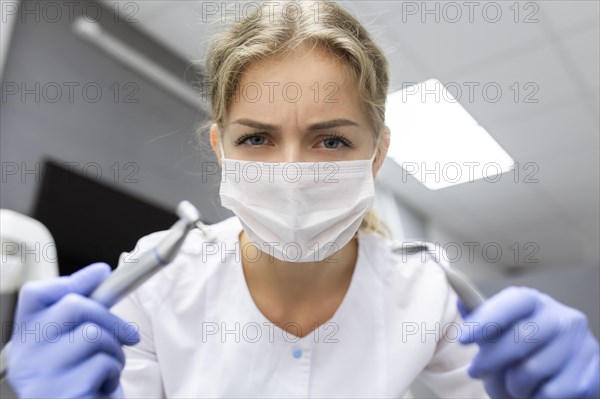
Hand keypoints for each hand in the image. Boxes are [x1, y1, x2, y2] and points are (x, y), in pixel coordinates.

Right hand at [6, 263, 139, 398]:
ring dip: (115, 350)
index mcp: (26, 339)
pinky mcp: (63, 394)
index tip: (102, 274)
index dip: (74, 279)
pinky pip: (102, 363)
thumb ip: (84, 311)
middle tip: (128, 335)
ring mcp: (41, 377)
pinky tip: (103, 386)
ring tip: (109, 367)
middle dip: (111, 318)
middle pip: (74, 306)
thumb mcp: (77, 343)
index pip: (35, 294)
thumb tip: (101, 272)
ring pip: (93, 334)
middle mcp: (25, 357)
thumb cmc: (83, 379)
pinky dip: (113, 372)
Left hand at [458, 286, 599, 398]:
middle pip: (520, 338)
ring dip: (513, 384)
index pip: (514, 302)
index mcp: (535, 302)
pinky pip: (550, 393)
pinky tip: (534, 392)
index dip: (487, 319)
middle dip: (491, 360)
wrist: (562, 375)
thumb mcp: (499, 332)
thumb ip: (482, 319)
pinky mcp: (592, 374)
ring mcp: (582, 344)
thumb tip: (461, 302)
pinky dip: (534, 398)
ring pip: (533, 370)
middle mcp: (562, 317)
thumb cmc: (522, 350)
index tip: (462, 339)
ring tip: (513, 384)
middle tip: (475, 372)